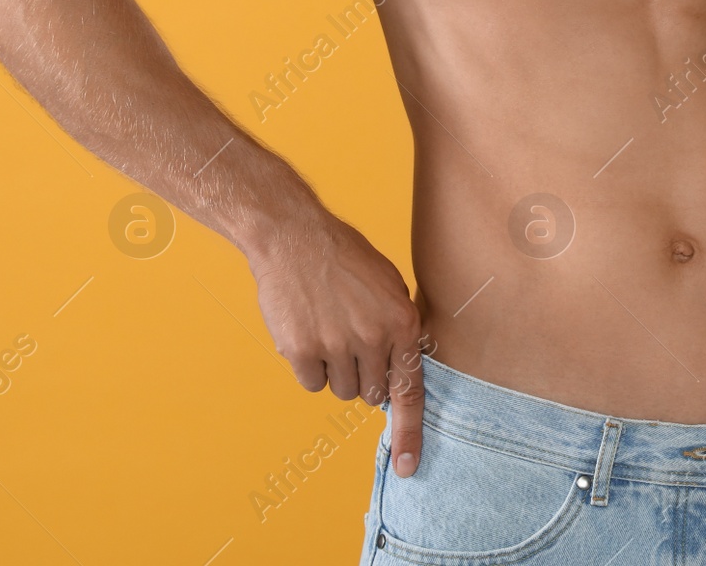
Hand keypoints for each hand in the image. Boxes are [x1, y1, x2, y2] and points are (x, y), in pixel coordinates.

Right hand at [247, 204, 428, 476]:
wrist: (295, 237)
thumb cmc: (346, 260)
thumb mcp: (389, 286)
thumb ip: (398, 330)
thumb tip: (398, 374)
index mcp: (403, 321)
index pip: (410, 389)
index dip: (410, 433)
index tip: (408, 467)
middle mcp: (373, 337)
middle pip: (372, 393)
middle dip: (366, 378)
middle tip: (353, 346)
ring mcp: (336, 345)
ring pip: (341, 391)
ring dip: (336, 372)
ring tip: (330, 331)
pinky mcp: (300, 349)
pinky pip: (311, 383)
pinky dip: (310, 367)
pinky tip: (308, 334)